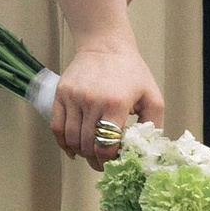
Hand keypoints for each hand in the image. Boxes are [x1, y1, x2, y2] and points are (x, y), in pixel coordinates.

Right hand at [52, 33, 163, 165]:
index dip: (108, 160)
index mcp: (116, 104)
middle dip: (95, 160)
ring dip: (80, 153)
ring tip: (89, 155)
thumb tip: (144, 150)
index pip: (106, 145)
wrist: (105, 45)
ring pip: (71, 138)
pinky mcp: (61, 94)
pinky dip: (63, 143)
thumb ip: (153, 124)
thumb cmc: (131, 71)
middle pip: (87, 145)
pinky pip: (57, 126)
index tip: (113, 164)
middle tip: (102, 164)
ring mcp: (73, 97)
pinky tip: (72, 149)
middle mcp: (92, 101)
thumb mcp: (152, 96)